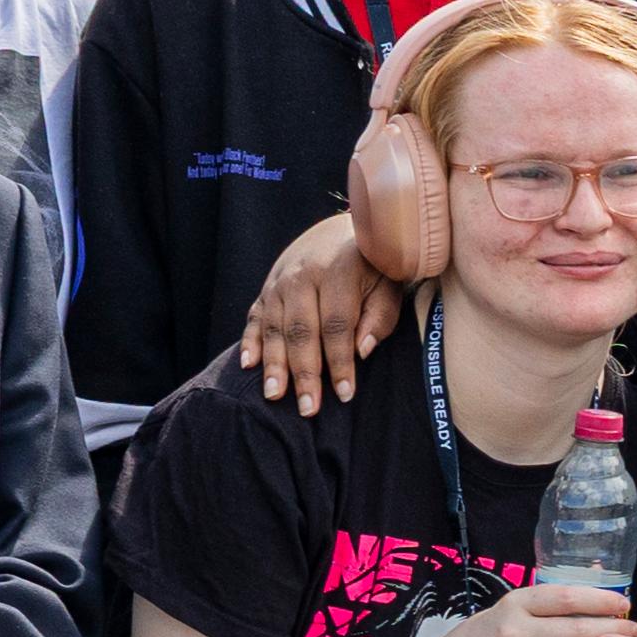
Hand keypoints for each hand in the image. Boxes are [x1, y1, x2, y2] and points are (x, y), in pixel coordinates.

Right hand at [242, 212, 403, 405]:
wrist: (341, 228)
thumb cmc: (373, 265)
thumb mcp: (388, 284)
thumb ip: (380, 316)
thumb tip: (361, 351)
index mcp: (338, 272)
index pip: (337, 325)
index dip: (340, 362)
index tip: (344, 394)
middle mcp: (303, 275)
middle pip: (302, 330)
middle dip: (305, 373)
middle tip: (308, 408)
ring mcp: (280, 281)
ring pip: (275, 327)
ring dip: (274, 364)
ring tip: (275, 395)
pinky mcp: (266, 287)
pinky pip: (255, 317)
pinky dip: (250, 341)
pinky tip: (249, 365)